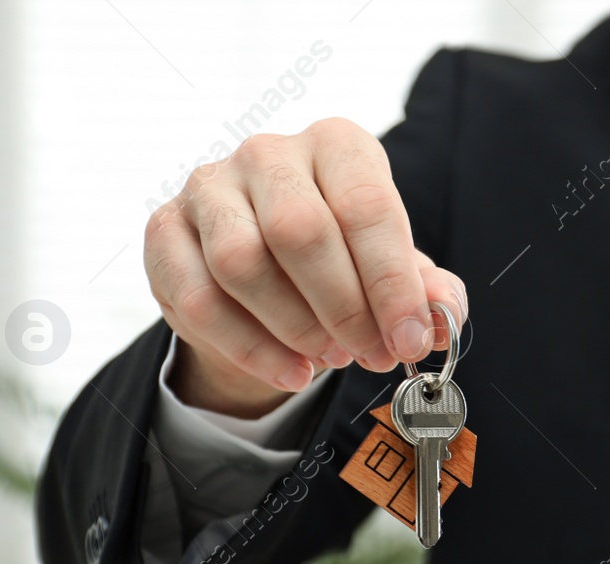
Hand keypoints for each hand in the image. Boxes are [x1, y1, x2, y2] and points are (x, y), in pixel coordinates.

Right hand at [145, 118, 466, 417]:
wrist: (264, 279)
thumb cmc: (341, 263)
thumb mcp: (392, 272)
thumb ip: (427, 291)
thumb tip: (444, 316)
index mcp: (336, 145)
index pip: (366, 205)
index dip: (391, 283)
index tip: (410, 340)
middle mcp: (268, 153)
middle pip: (299, 230)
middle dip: (343, 307)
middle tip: (370, 355)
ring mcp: (208, 187)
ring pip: (240, 261)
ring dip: (294, 326)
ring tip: (329, 358)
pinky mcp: (165, 230)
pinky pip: (199, 297)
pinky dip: (250, 348)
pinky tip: (289, 372)